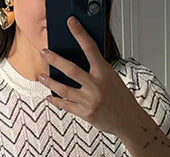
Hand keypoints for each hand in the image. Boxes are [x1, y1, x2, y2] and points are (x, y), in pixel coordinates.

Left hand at [38, 16, 137, 137]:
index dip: (80, 34)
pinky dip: (56, 101)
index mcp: (104, 73)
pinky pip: (66, 106)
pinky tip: (49, 97)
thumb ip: (97, 71)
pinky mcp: (85, 114)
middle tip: (44, 52)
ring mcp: (89, 101)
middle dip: (55, 60)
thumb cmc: (121, 98)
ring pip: (64, 89)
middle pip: (71, 70)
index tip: (71, 23)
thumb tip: (78, 62)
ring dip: (50, 82)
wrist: (128, 120)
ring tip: (41, 77)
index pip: (90, 48)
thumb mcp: (112, 79)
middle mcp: (96, 86)